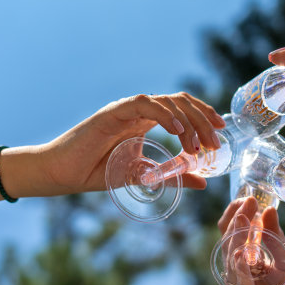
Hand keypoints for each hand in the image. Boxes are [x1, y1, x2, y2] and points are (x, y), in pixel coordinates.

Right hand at [35, 92, 225, 194]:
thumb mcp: (144, 176)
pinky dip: (164, 115)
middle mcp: (141, 112)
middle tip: (214, 144)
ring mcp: (127, 109)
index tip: (221, 131)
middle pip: (181, 102)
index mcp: (148, 121)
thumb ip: (172, 176)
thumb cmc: (98, 172)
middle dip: (203, 120)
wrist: (64, 174)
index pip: (183, 108)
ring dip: (188, 121)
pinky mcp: (113, 112)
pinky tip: (178, 132)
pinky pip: (144, 104)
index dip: (204, 115)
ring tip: (198, 146)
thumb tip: (204, 183)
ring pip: (167, 101)